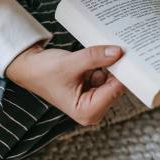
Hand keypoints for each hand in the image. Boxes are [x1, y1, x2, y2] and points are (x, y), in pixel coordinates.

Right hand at [5, 43, 125, 125]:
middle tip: (121, 48)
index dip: (124, 73)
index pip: (115, 91)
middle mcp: (91, 110)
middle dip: (118, 69)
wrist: (28, 67)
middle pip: (116, 87)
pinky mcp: (91, 89)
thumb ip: (95, 57)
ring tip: (103, 50)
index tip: (131, 55)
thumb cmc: (43, 72)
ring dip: (110, 65)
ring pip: (113, 80)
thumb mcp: (70, 63)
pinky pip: (106, 76)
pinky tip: (99, 54)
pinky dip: (104, 65)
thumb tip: (118, 52)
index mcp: (87, 111)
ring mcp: (92, 99)